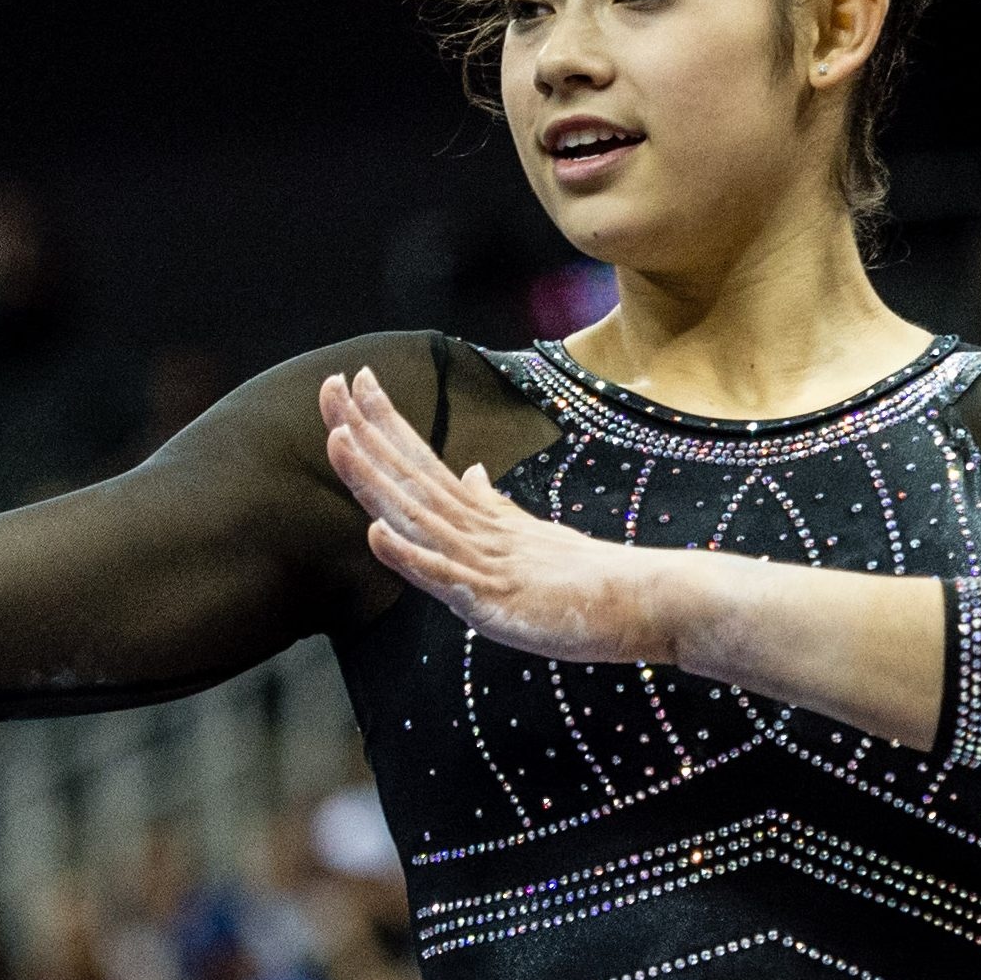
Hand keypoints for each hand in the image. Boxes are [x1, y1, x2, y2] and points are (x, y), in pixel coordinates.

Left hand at [319, 365, 699, 665]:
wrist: (652, 600)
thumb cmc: (591, 577)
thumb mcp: (528, 537)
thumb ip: (491, 508)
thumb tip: (466, 472)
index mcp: (482, 515)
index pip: (423, 459)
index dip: (386, 421)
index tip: (355, 379)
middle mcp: (477, 529)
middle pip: (410, 474)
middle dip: (366, 431)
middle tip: (329, 385)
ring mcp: (484, 562)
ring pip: (416, 515)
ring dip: (374, 479)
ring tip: (338, 440)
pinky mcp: (493, 600)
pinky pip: (443, 577)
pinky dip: (408, 556)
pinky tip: (375, 533)